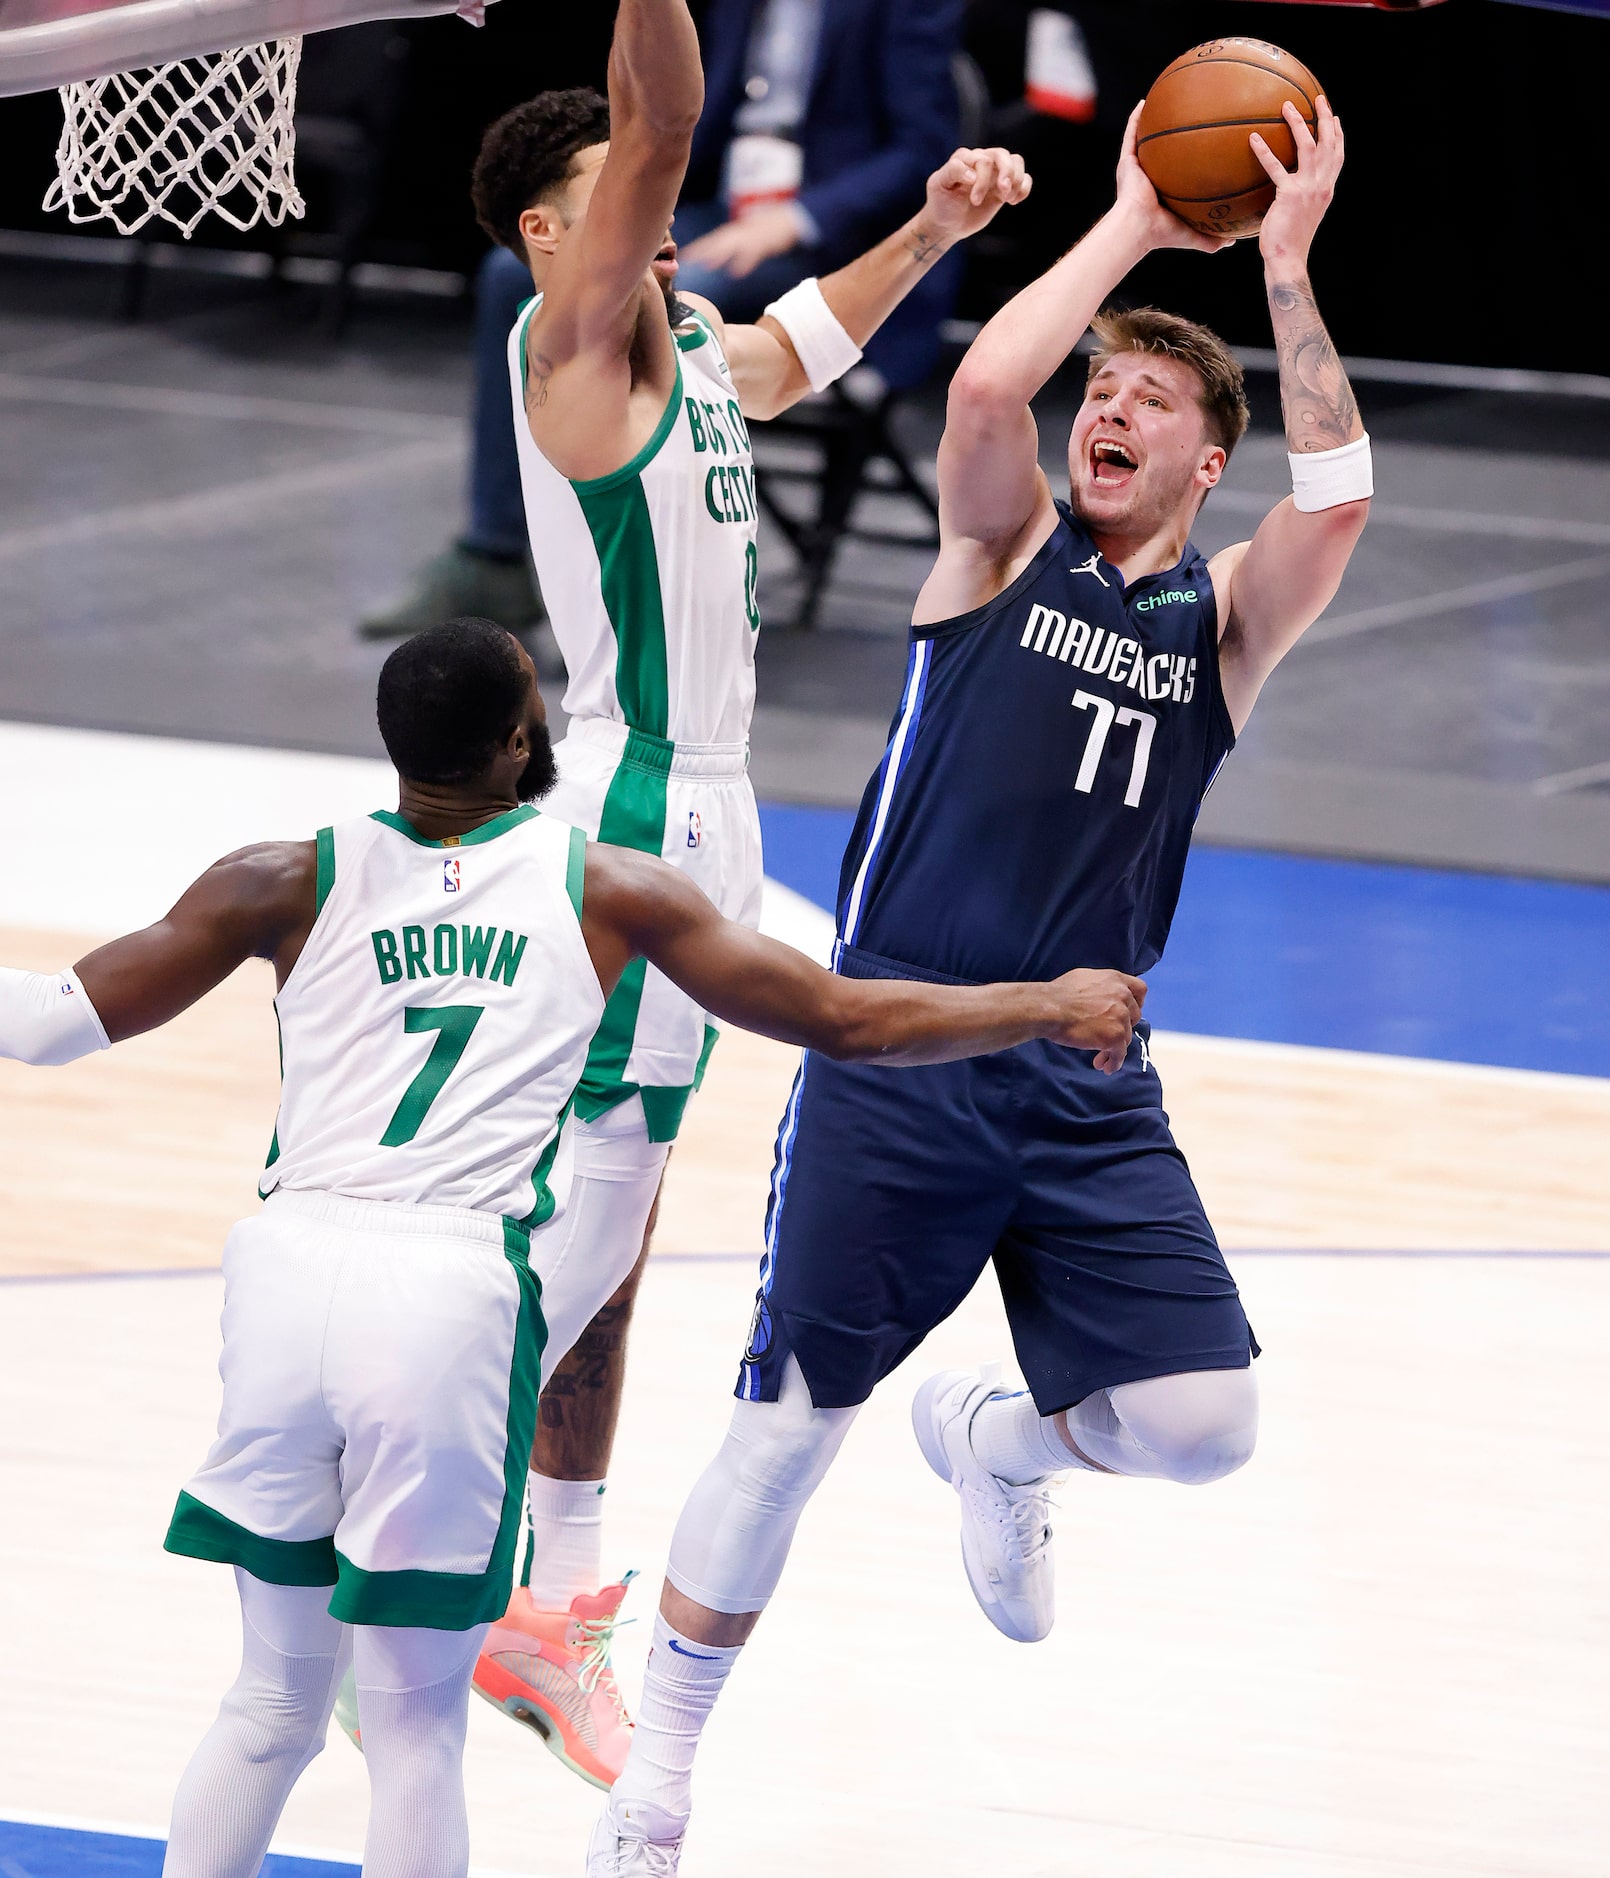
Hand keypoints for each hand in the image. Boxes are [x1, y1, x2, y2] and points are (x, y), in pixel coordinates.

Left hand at [680, 203, 803, 279]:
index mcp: (733, 235)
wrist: (789, 218)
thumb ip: (732, 247)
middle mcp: (738, 235)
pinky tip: (736, 273)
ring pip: (732, 246)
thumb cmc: (766, 231)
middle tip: (686, 259)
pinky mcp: (764, 243)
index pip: (710, 242)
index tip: (682, 257)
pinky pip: (753, 254)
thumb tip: (716, 259)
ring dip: (719, 255)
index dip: (696, 249)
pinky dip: (744, 262)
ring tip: (708, 264)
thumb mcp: (746, 237)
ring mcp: (751, 238)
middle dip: (701, 250)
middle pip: (716, 242)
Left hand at [917, 147, 1032, 246]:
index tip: (974, 201)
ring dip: (1016, 180)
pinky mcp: (1004, 188)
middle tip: (1003, 195)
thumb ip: (953, 171)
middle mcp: (982, 160)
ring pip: (1016, 161)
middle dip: (1006, 174)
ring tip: (1007, 199)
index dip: (983, 180)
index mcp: (965, 158)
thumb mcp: (939, 184)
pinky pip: (1025, 178)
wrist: (946, 223)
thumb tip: (973, 174)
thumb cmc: (940, 203)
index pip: (983, 160)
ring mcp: (994, 173)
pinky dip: (1024, 188)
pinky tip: (1013, 202)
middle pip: (1003, 155)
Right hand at [1045, 968, 1145, 1072]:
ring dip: (1115, 1048)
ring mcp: (1120, 1017)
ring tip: (1101, 1059)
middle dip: (1123, 1027)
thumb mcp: (1084, 978)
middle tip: (1109, 1037)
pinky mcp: (1114, 1036)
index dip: (1136, 1003)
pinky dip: (1114, 1062)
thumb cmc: (1059, 994)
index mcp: (1115, 980)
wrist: (1050, 1009)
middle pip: (1134, 1016)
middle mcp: (1122, 996)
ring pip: (1126, 1037)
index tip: (1128, 1013)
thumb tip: (1101, 996)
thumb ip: (1101, 987)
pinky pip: (1119, 1053)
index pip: (1140, 990)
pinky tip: (1105, 1067)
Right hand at [1113, 101, 1233, 255]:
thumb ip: (1213, 238)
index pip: (1178, 171)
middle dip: (1174, 135)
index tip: (1205, 142)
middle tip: (1191, 115)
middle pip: (1163, 151)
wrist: (1138, 229)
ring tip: (1164, 99)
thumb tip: (1233, 241)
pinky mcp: (1126, 163)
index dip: (1189, 157)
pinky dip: (1135, 119)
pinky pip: (1131, 135)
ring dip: (1152, 120)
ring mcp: (1137, 169)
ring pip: (1145, 139)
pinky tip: (1144, 102)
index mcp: (1164, 192)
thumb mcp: (1194, 235)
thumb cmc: (1163, 234)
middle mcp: (1150, 177)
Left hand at [1251, 95, 1343, 269]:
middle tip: (1318, 98)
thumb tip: (1289, 189)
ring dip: (1298, 123)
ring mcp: (1308, 189)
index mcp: (1327, 189)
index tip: (1335, 118)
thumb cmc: (1290, 242)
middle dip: (1325, 118)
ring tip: (1286, 106)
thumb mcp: (1303, 215)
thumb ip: (1302, 197)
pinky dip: (1264, 151)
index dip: (1338, 135)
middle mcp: (1322, 185)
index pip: (1338, 156)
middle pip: (1329, 143)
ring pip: (1307, 146)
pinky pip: (1275, 168)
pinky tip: (1254, 138)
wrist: (1288, 259)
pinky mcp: (1289, 195)